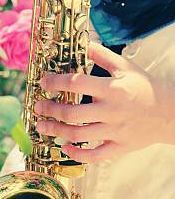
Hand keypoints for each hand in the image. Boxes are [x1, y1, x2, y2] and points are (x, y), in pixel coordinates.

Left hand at [34, 42, 174, 163]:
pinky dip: (77, 154)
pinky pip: (94, 155)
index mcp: (112, 89)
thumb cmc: (145, 87)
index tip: (43, 82)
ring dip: (56, 131)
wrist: (170, 112)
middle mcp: (112, 111)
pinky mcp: (119, 147)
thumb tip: (82, 43)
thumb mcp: (125, 67)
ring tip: (41, 126)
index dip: (56, 82)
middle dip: (50, 110)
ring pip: (78, 135)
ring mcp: (115, 131)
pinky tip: (65, 148)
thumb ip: (101, 55)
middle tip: (37, 107)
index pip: (77, 84)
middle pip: (72, 114)